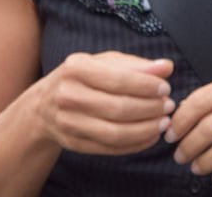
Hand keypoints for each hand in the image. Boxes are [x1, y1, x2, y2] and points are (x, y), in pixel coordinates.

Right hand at [37, 52, 174, 154]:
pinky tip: (150, 136)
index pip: (118, 79)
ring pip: (115, 132)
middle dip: (149, 109)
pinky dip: (135, 144)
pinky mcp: (73, 143)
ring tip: (163, 122)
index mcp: (76, 68)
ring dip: (145, 129)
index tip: (165, 88)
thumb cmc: (82, 78)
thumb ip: (136, 65)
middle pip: (118, 108)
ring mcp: (68, 122)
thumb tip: (167, 67)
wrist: (43, 106)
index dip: (146, 86)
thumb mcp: (104, 62)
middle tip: (169, 106)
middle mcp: (68, 95)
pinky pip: (109, 148)